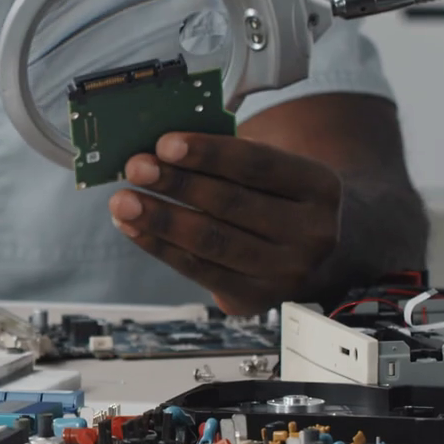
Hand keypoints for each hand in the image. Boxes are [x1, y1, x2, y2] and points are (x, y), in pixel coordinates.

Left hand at [109, 133, 342, 314]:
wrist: (316, 252)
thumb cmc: (279, 196)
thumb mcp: (275, 169)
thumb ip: (229, 158)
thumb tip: (161, 149)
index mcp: (320, 186)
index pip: (258, 165)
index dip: (208, 154)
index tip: (164, 144)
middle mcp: (312, 233)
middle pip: (232, 205)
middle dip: (176, 185)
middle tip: (136, 168)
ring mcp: (287, 272)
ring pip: (213, 243)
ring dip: (160, 220)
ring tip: (123, 202)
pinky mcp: (258, 300)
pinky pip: (200, 272)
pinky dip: (161, 248)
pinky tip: (134, 229)